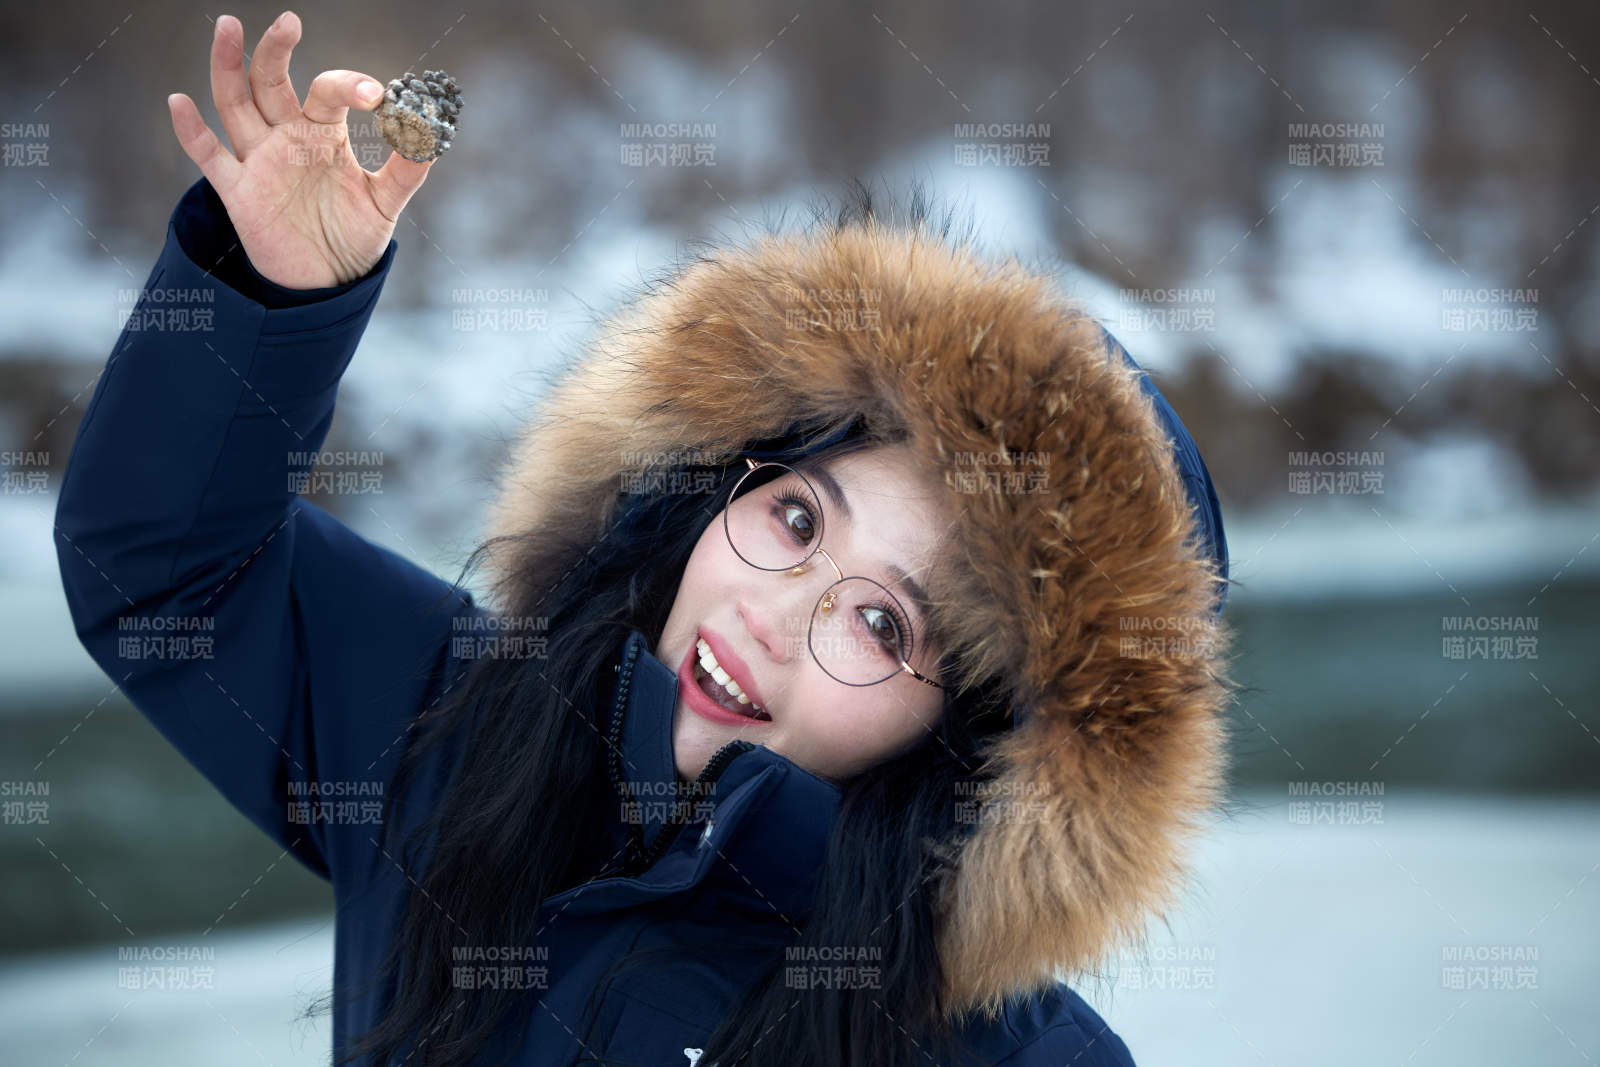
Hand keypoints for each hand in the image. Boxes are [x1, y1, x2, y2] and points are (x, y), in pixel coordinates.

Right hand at [166, 10, 431, 288]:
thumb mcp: (386, 202)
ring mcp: (259, 163)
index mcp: (322, 134)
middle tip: (289, 21)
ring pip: (235, 105)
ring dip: (227, 67)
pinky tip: (179, 102)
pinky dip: (192, 132)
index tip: (379, 94)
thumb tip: (430, 133)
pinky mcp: (239, 193)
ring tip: (227, 26)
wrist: (328, 284)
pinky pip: (209, 158)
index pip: (326, 93)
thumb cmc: (353, 236)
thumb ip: (407, 170)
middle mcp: (286, 139)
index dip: (348, 86)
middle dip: (275, 51)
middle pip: (271, 83)